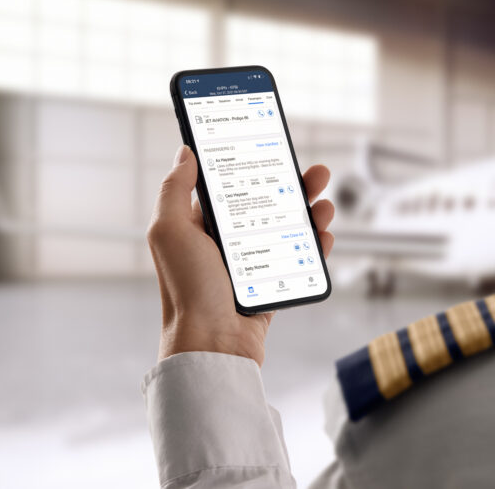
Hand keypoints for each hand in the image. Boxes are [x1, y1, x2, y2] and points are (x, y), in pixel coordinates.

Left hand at [146, 145, 334, 366]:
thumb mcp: (169, 232)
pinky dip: (316, 245)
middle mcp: (227, 242)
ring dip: (311, 213)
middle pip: (268, 203)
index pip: (232, 186)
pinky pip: (300, 259)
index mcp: (201, 226)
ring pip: (289, 229)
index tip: (275, 148)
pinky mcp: (273, 285)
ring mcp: (253, 264)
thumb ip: (174, 190)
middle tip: (317, 172)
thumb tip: (185, 153)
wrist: (212, 346)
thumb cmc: (187, 291)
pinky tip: (325, 235)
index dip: (253, 166)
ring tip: (325, 206)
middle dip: (294, 185)